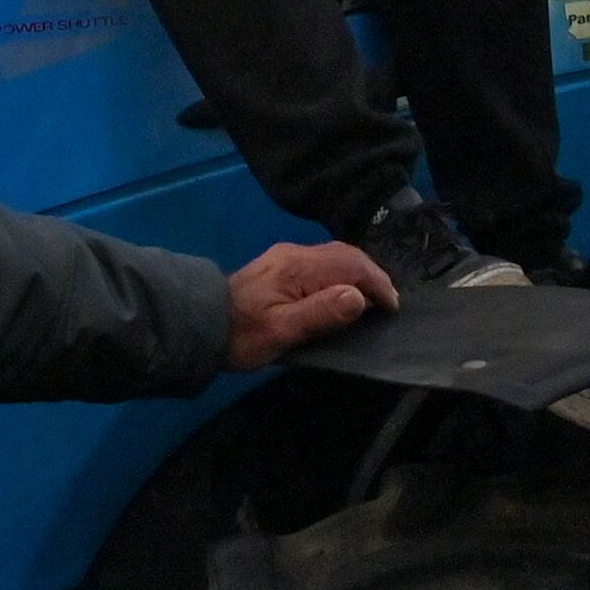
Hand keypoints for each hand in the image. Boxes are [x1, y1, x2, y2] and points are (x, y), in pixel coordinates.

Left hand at [223, 240, 394, 368]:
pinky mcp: (278, 266)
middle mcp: (294, 253)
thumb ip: (321, 313)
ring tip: (370, 300)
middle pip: (344, 254)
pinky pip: (321, 263)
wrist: (198, 325)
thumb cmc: (243, 335)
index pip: (351, 264)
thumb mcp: (282, 331)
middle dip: (370, 275)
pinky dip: (340, 275)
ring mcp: (285, 258)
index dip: (377, 283)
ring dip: (356, 274)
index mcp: (298, 266)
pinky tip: (340, 293)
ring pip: (333, 257)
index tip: (392, 307)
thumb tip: (358, 297)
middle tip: (387, 303)